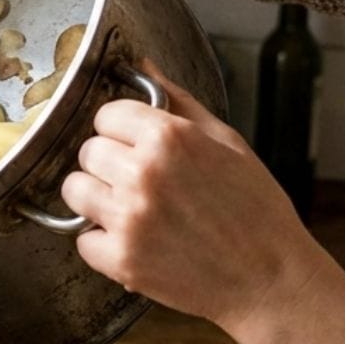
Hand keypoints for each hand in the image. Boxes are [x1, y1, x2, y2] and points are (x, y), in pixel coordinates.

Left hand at [59, 67, 330, 333]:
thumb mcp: (226, 142)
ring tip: (130, 209)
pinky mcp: (120, 260)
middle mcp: (142, 174)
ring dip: (95, 198)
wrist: (270, 279)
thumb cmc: (256, 210)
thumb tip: (142, 64)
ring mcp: (128, 218)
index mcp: (170, 138)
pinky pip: (81, 239)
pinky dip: (101, 242)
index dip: (121, 129)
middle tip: (138, 180)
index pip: (107, 114)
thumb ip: (178, 100)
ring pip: (74, 189)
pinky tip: (134, 240)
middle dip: (107, 162)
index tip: (134, 143)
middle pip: (87, 151)